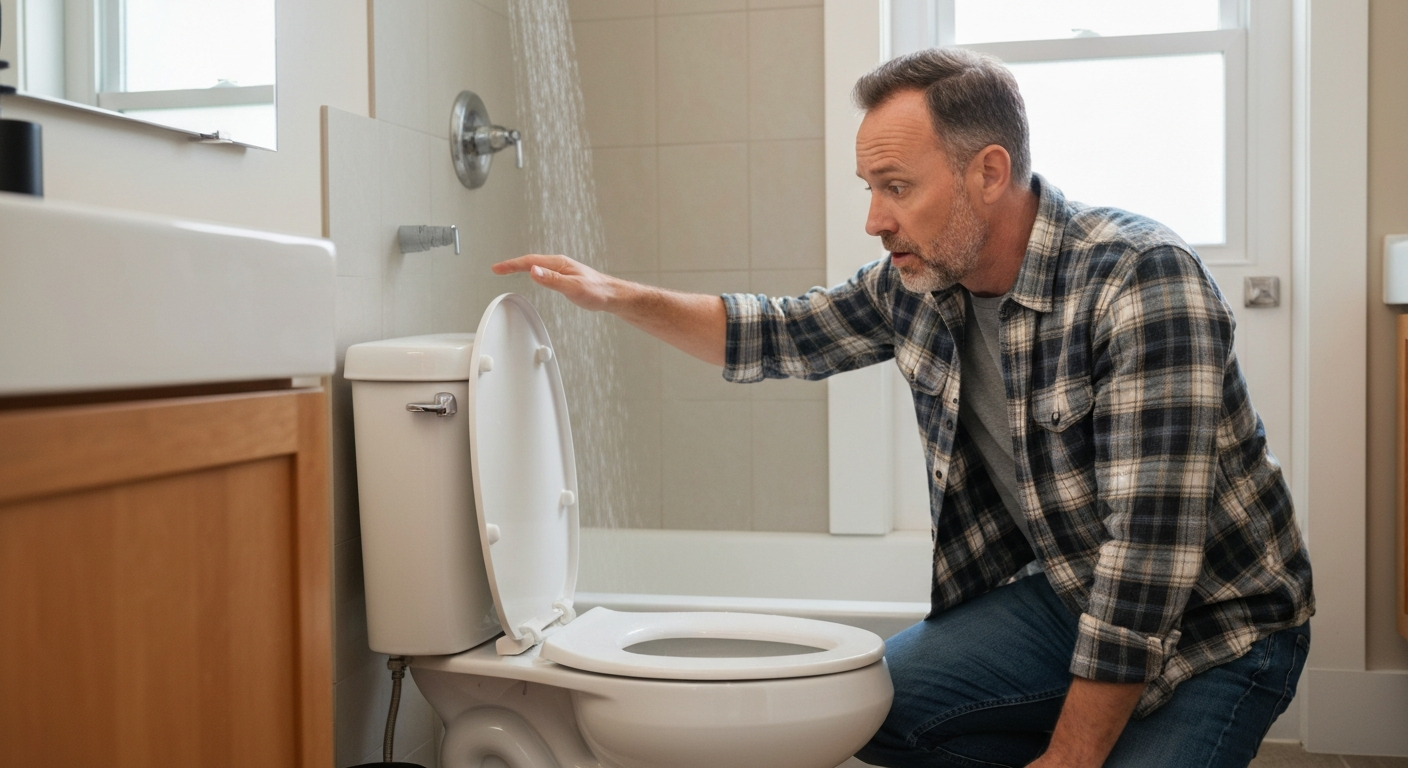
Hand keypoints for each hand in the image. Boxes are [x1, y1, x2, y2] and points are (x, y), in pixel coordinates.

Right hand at [492, 254, 617, 311]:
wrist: (611, 295)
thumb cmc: (596, 291)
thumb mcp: (573, 287)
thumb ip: (552, 280)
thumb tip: (533, 272)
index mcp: (558, 264)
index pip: (529, 262)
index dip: (511, 265)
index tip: (497, 268)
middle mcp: (559, 264)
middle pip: (530, 261)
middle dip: (512, 264)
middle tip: (497, 269)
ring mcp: (562, 270)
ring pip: (536, 266)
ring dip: (521, 267)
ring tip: (508, 270)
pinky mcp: (565, 277)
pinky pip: (543, 272)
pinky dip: (532, 272)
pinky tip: (532, 276)